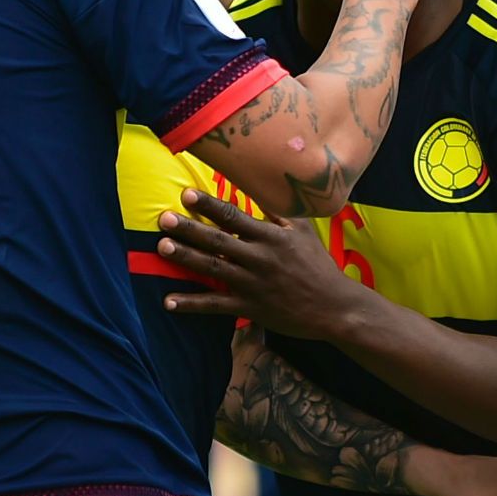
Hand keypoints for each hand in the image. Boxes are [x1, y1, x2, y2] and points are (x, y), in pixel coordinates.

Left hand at [156, 189, 366, 340]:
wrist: (335, 307)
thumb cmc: (317, 265)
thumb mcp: (303, 231)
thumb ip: (278, 212)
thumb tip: (257, 187)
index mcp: (271, 237)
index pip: (234, 217)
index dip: (210, 205)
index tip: (187, 194)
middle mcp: (259, 258)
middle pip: (218, 241)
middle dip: (190, 229)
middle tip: (164, 219)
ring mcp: (252, 285)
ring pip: (214, 269)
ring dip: (187, 259)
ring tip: (162, 248)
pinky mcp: (249, 308)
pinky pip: (216, 305)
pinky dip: (192, 303)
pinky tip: (168, 301)